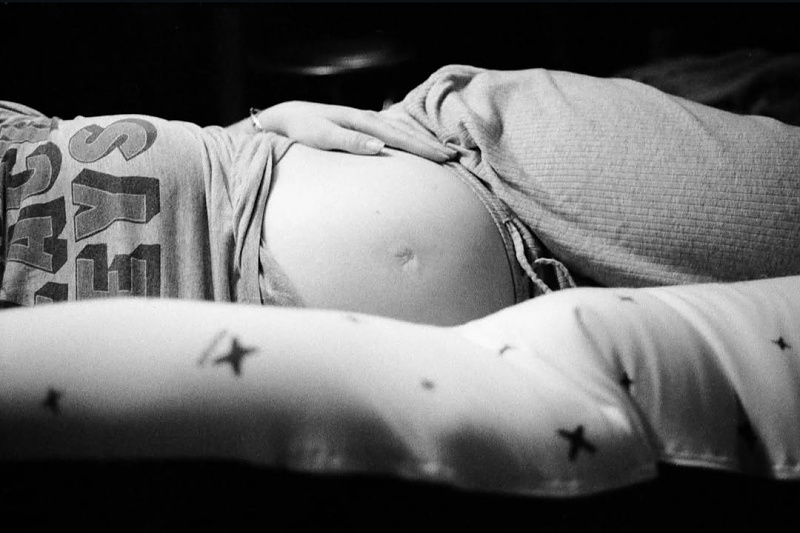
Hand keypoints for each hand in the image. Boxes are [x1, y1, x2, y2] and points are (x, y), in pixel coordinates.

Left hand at [256, 101, 456, 162]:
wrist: (285, 117)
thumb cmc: (301, 129)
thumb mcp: (322, 136)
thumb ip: (350, 141)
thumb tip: (380, 146)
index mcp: (361, 121)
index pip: (399, 136)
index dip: (422, 147)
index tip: (443, 157)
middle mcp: (367, 118)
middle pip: (405, 132)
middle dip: (430, 145)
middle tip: (453, 157)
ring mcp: (365, 121)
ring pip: (401, 130)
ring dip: (422, 140)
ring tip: (442, 151)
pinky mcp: (361, 125)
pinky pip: (391, 131)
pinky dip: (408, 136)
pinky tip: (416, 141)